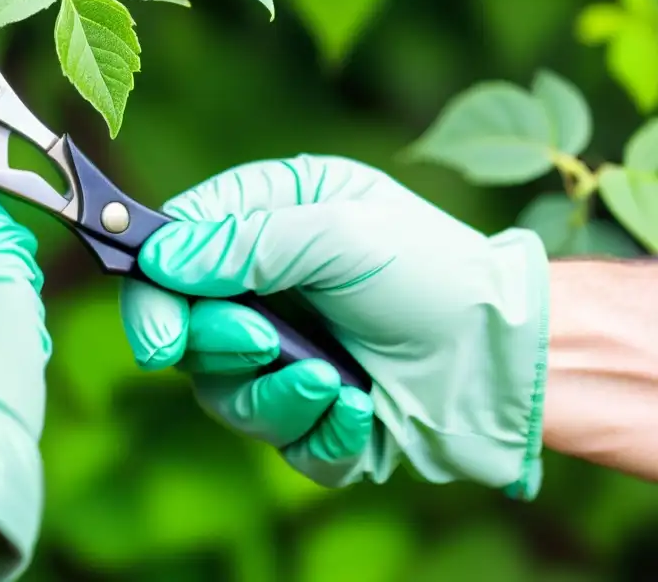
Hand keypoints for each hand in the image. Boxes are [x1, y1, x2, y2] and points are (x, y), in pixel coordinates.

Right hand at [120, 155, 548, 497]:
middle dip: (218, 344)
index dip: (153, 288)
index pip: (175, 248)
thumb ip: (246, 244)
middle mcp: (264, 288)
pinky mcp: (307, 413)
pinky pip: (278, 439)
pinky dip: (318, 431)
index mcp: (267, 222)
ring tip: (334, 382)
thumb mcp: (343, 234)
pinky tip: (362, 408)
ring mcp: (282, 353)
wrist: (508, 356)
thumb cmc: (433, 272)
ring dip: (275, 393)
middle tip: (262, 342)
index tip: (160, 330)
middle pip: (185, 327)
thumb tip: (161, 261)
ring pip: (224, 393)